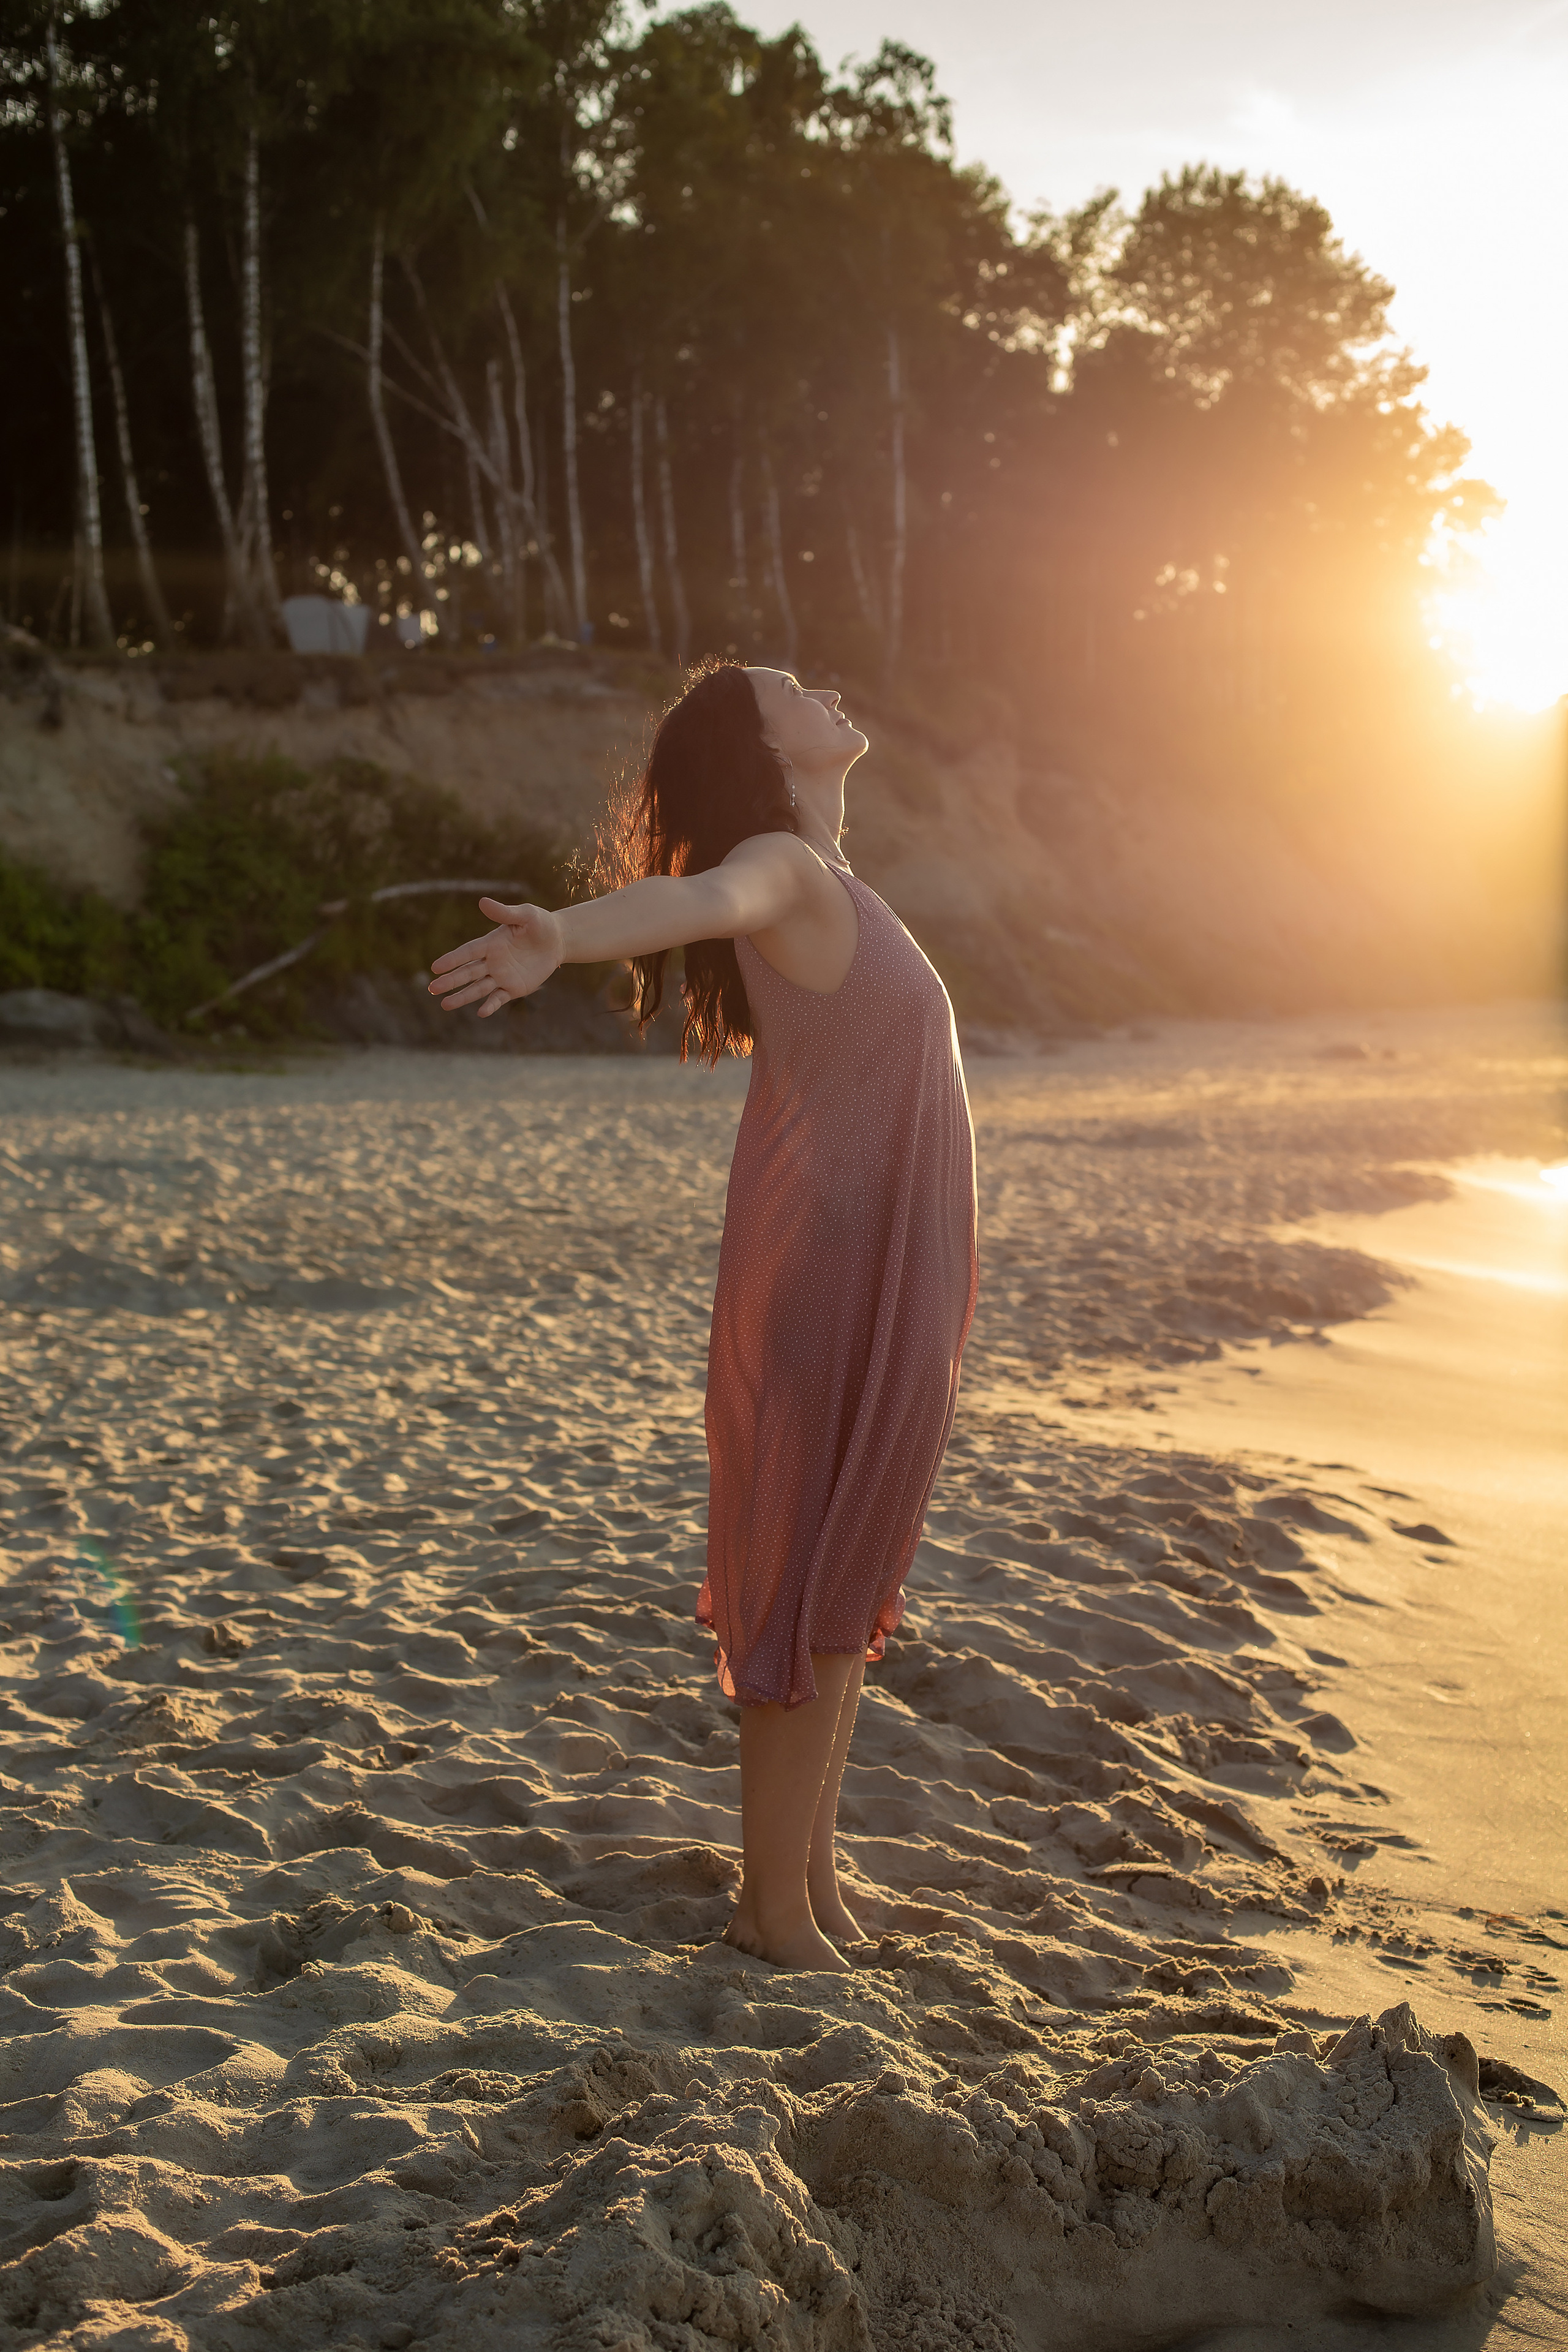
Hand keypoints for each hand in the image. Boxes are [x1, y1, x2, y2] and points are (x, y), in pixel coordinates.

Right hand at [428, 898, 562, 1016]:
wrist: (558, 940)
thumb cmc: (540, 923)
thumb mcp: (525, 915)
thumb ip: (504, 913)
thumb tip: (482, 902)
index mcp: (491, 943)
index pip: (467, 953)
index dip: (452, 959)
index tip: (435, 967)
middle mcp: (492, 961)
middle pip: (467, 973)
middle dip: (450, 981)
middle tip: (432, 989)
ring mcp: (502, 976)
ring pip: (478, 988)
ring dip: (462, 997)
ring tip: (445, 1005)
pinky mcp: (514, 988)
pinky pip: (499, 998)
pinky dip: (490, 1005)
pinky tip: (481, 1012)